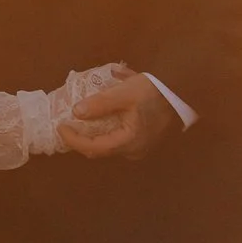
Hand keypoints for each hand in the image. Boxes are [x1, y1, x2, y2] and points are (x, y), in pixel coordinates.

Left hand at [58, 71, 184, 160]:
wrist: (180, 92)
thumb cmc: (153, 92)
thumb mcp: (124, 93)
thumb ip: (100, 104)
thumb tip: (76, 112)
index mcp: (128, 142)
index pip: (93, 148)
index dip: (74, 139)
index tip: (61, 126)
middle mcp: (133, 151)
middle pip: (99, 150)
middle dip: (81, 138)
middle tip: (67, 124)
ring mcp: (139, 148)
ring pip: (108, 145)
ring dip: (93, 134)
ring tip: (80, 120)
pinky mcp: (142, 140)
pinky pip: (117, 139)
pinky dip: (105, 130)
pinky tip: (100, 117)